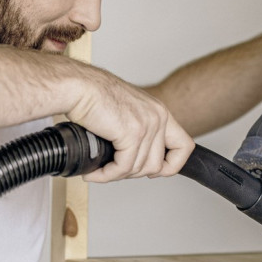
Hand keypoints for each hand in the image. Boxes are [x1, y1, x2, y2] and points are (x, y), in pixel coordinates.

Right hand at [64, 65, 194, 182]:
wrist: (77, 86)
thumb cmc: (93, 96)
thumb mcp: (125, 113)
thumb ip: (137, 132)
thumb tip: (134, 160)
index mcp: (160, 112)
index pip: (184, 147)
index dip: (172, 165)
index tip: (153, 171)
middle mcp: (158, 117)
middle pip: (158, 165)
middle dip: (133, 173)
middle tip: (114, 169)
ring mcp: (147, 125)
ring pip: (140, 169)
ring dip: (117, 174)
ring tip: (100, 170)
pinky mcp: (132, 133)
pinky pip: (123, 167)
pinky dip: (107, 174)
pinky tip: (94, 172)